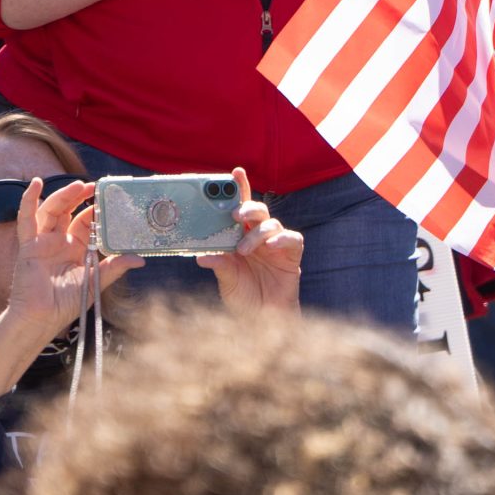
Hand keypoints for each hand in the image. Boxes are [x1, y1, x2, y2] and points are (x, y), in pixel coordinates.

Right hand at [0, 178, 142, 346]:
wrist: (43, 318)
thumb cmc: (67, 304)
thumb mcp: (96, 282)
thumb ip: (115, 267)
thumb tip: (140, 259)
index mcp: (77, 248)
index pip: (87, 221)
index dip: (97, 209)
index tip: (110, 198)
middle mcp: (60, 241)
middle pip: (70, 211)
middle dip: (81, 196)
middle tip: (95, 185)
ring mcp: (43, 241)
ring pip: (52, 210)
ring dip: (64, 195)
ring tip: (78, 186)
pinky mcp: (28, 245)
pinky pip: (26, 219)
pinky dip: (28, 200)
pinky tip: (35, 185)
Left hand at [199, 170, 304, 309]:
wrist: (263, 322)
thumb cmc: (244, 299)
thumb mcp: (227, 282)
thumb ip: (220, 266)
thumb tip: (203, 256)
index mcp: (240, 238)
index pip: (239, 209)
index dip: (239, 189)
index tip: (234, 173)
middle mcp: (258, 238)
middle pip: (257, 211)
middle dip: (247, 207)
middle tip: (234, 214)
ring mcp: (276, 246)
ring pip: (272, 223)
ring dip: (257, 233)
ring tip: (245, 250)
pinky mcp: (291, 257)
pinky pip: (292, 239)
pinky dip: (283, 239)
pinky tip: (272, 246)